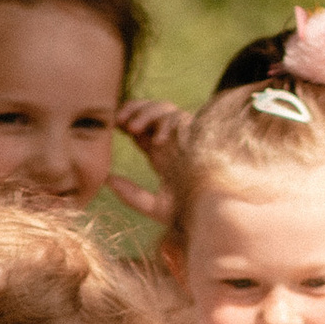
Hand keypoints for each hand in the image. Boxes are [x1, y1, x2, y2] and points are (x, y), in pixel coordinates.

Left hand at [110, 97, 187, 223]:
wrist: (217, 215)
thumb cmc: (192, 213)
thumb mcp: (156, 207)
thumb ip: (132, 195)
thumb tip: (107, 180)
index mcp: (160, 154)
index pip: (140, 128)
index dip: (125, 121)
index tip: (113, 127)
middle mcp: (172, 142)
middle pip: (151, 110)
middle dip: (134, 108)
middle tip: (119, 120)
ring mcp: (186, 137)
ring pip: (165, 108)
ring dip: (147, 112)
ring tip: (133, 128)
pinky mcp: (199, 136)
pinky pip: (181, 118)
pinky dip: (167, 123)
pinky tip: (158, 141)